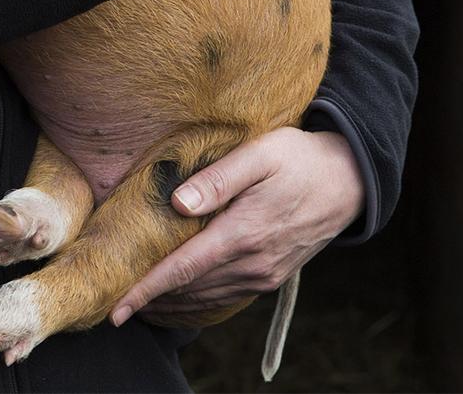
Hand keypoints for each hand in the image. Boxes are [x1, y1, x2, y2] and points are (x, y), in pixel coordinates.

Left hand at [110, 127, 361, 325]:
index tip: (116, 307)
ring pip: (206, 298)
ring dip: (171, 304)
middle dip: (150, 299)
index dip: (146, 290)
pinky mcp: (271, 276)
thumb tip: (178, 203)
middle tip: (114, 302)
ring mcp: (264, 274)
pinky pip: (226, 298)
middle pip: (189, 290)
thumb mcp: (260, 154)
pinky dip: (197, 302)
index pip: (183, 269)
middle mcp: (253, 262)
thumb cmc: (298, 159)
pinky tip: (179, 299)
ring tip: (139, 303)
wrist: (348, 180)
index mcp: (244, 232)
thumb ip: (218, 179)